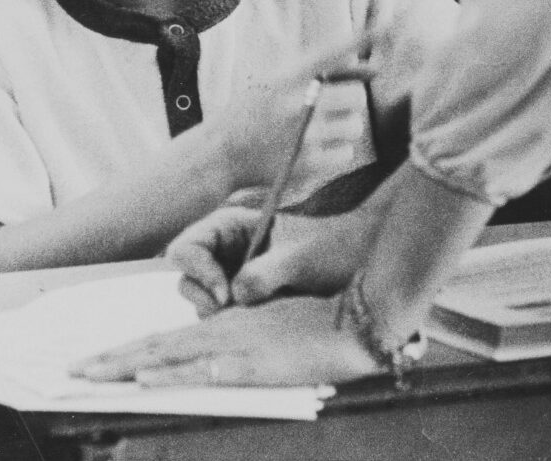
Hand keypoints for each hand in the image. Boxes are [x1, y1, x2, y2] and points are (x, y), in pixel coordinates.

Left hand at [70, 294, 379, 385]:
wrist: (358, 314)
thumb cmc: (320, 315)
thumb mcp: (273, 324)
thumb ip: (243, 332)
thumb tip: (216, 341)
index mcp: (224, 323)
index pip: (165, 337)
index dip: (128, 349)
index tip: (97, 359)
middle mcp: (221, 330)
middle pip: (155, 345)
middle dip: (111, 358)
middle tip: (73, 369)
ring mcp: (236, 346)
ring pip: (169, 356)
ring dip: (126, 365)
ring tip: (91, 374)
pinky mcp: (255, 364)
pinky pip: (204, 370)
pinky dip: (173, 375)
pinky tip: (148, 379)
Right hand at [172, 196, 389, 315]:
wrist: (364, 261)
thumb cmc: (334, 247)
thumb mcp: (299, 259)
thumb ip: (263, 274)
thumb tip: (233, 297)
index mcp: (230, 226)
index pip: (187, 247)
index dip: (198, 271)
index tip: (225, 295)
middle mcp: (225, 250)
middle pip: (187, 277)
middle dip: (204, 297)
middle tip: (232, 311)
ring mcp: (232, 275)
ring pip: (202, 301)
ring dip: (219, 314)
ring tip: (254, 316)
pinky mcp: (244, 299)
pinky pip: (223, 316)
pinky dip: (234, 323)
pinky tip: (260, 322)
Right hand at [212, 38, 372, 190]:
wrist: (216, 154)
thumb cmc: (252, 114)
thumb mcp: (274, 84)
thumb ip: (318, 74)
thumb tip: (374, 66)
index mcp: (287, 77)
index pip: (332, 51)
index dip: (363, 37)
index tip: (390, 21)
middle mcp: (295, 103)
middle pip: (354, 95)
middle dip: (348, 102)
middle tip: (328, 108)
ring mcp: (301, 135)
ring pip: (354, 126)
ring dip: (343, 129)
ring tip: (316, 132)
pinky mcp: (305, 164)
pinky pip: (345, 154)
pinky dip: (335, 154)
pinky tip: (312, 152)